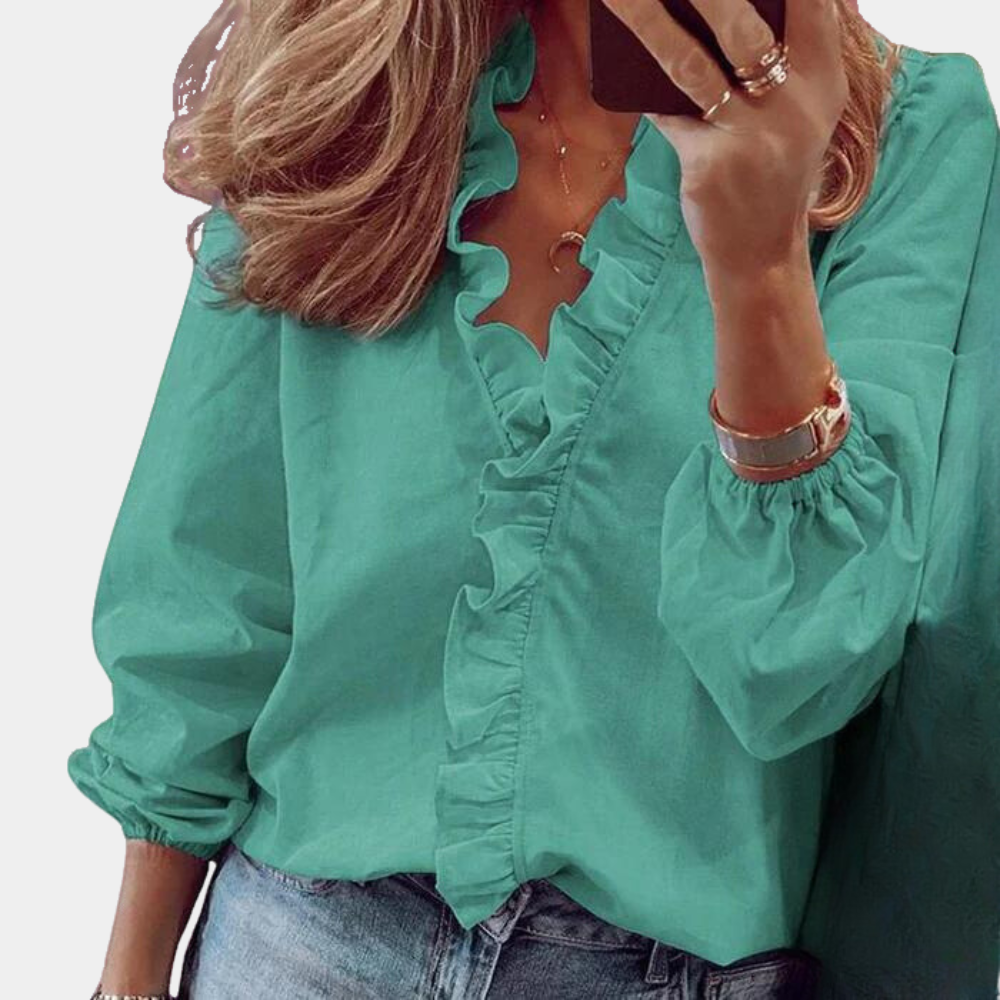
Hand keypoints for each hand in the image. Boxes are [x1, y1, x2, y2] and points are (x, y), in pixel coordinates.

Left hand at [599, 0, 849, 272]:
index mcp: (825, 81)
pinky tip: (621, 64)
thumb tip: (713, 12)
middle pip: (741, 22)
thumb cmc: (771, 176)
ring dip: (647, 20)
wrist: (761, 254)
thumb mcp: (797, 115)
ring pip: (689, 63)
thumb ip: (783, 61)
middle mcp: (796, 103)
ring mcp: (753, 135)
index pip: (813, 2)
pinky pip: (667, 114)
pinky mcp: (712, 165)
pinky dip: (643, 90)